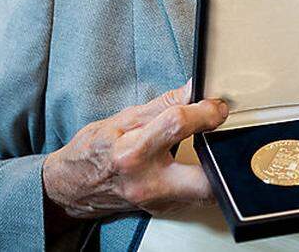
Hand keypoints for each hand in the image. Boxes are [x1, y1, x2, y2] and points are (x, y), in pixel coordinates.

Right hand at [42, 82, 227, 218]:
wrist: (72, 186)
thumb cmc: (92, 152)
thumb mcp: (123, 118)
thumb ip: (164, 104)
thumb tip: (193, 89)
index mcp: (131, 153)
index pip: (178, 124)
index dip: (204, 110)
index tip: (216, 106)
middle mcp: (145, 183)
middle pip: (204, 180)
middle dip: (222, 158)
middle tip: (226, 136)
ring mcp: (156, 202)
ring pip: (205, 194)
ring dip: (216, 169)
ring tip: (213, 147)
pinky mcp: (163, 209)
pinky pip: (194, 197)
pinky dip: (203, 178)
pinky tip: (199, 164)